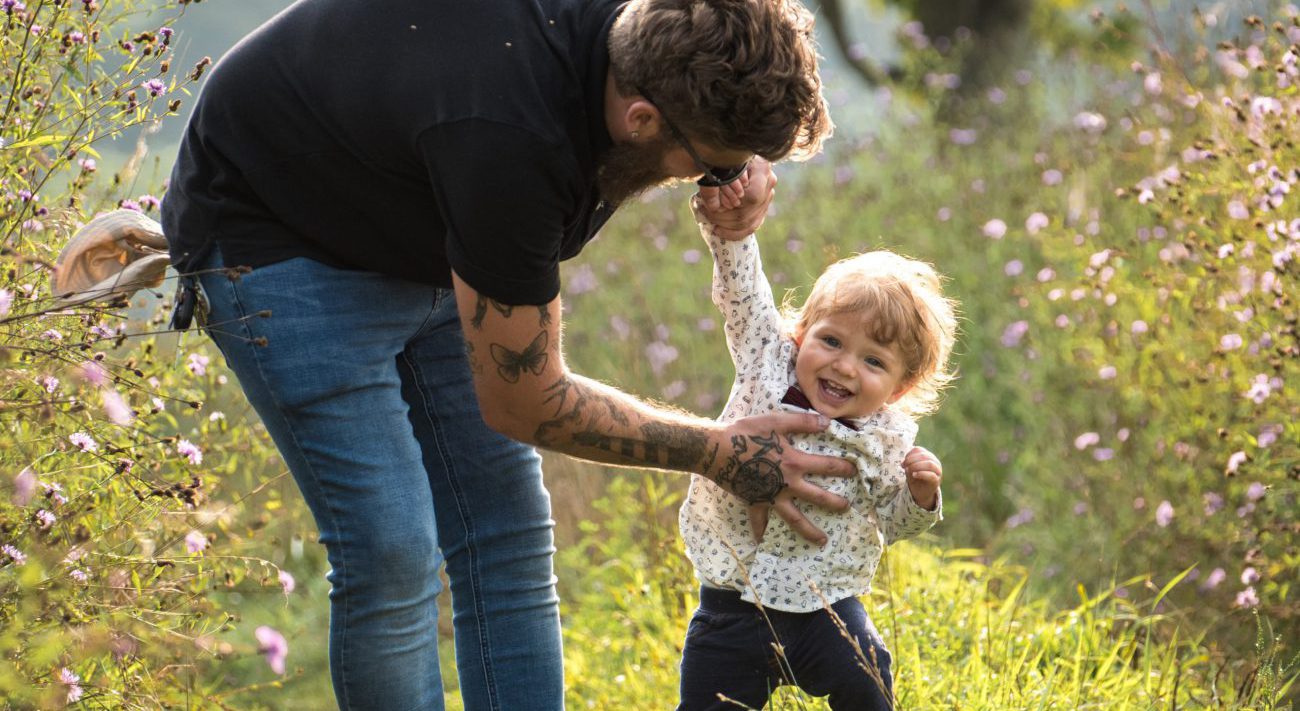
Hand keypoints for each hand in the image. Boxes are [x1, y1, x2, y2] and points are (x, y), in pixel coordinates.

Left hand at [693, 158, 776, 240]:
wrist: (742, 154)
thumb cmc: (730, 154)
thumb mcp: (728, 156)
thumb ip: (725, 168)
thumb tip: (712, 186)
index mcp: (763, 169)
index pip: (752, 196)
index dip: (731, 205)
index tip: (713, 205)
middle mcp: (769, 184)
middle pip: (746, 212)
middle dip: (722, 217)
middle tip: (706, 213)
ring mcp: (768, 197)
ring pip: (748, 223)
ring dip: (725, 225)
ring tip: (709, 220)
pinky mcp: (764, 208)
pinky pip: (751, 227)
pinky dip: (734, 233)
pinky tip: (718, 231)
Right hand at [706, 411, 855, 545]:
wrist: (716, 450)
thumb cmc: (745, 433)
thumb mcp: (775, 422)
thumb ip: (802, 422)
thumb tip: (826, 423)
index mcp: (794, 462)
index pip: (826, 466)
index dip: (843, 467)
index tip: (855, 471)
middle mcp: (787, 484)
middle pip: (817, 497)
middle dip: (835, 503)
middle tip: (847, 508)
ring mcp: (771, 496)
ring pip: (794, 518)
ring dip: (809, 530)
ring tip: (822, 540)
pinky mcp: (754, 502)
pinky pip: (758, 521)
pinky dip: (760, 531)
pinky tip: (762, 542)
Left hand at [903, 446, 941, 510]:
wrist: (921, 492)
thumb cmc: (915, 478)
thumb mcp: (910, 469)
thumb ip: (908, 463)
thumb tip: (903, 462)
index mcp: (928, 456)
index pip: (919, 450)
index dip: (909, 454)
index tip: (902, 463)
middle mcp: (935, 462)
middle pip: (924, 455)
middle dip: (911, 460)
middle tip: (904, 466)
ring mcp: (937, 471)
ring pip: (929, 464)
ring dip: (916, 466)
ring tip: (908, 470)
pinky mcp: (937, 480)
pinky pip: (931, 475)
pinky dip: (921, 474)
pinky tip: (914, 475)